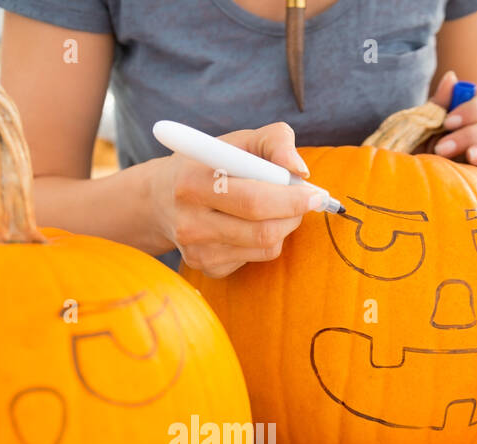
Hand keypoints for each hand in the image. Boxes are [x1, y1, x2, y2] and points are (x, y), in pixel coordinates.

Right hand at [150, 122, 323, 277]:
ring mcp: (196, 251)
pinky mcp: (206, 268)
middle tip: (306, 201)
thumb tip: (300, 170)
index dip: (290, 199)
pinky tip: (251, 224)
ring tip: (277, 207)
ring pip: (265, 247)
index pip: (252, 200)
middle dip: (294, 215)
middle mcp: (189, 222)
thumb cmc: (210, 164)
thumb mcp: (237, 141)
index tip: (315, 193)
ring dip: (284, 227)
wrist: (162, 199)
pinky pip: (255, 259)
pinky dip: (266, 241)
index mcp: (193, 183)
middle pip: (262, 231)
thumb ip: (275, 141)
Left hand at [424, 71, 476, 179]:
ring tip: (470, 157)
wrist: (416, 177)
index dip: (471, 110)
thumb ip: (438, 104)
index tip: (448, 122)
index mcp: (476, 117)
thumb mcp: (424, 127)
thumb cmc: (421, 148)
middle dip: (468, 136)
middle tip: (441, 148)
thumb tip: (451, 78)